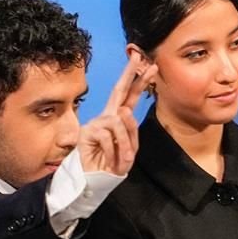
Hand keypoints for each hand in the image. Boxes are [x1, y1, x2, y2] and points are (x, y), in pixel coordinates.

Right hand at [78, 51, 156, 175]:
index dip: (140, 82)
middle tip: (139, 58)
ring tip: (122, 159)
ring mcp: (96, 122)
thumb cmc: (112, 164)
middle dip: (130, 74)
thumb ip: (131, 131)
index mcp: (119, 120)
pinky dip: (113, 150)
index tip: (151, 66)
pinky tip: (108, 160)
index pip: (131, 97)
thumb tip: (124, 110)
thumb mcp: (129, 149)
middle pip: (119, 91)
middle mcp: (107, 117)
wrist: (96, 180)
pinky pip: (107, 136)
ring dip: (124, 143)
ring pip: (119, 122)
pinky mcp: (86, 132)